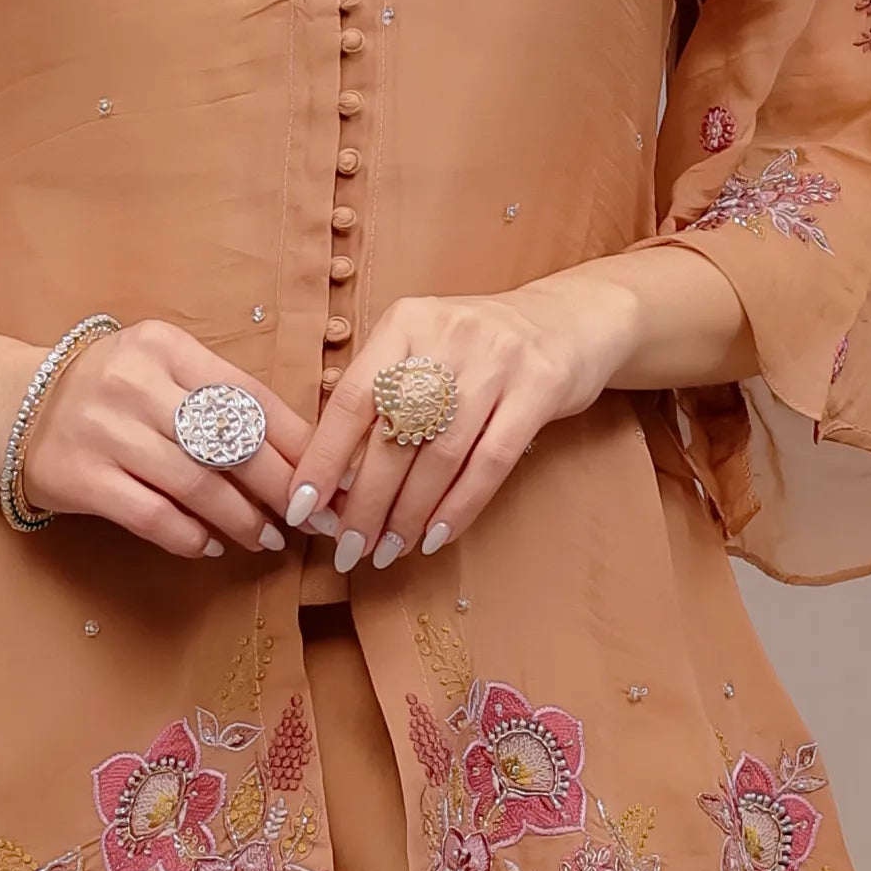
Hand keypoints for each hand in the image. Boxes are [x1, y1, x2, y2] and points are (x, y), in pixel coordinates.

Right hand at [16, 316, 310, 562]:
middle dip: (283, 488)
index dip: (299, 446)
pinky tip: (211, 545)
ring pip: (199, 485)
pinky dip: (192, 537)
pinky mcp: (81, 477)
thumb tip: (301, 453)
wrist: (8, 403)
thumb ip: (218, 398)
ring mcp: (105, 431)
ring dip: (243, 519)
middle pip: (233, 444)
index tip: (329, 480)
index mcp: (166, 348)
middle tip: (311, 519)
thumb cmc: (105, 391)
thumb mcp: (160, 370)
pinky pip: (154, 516)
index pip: (252, 398)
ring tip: (266, 538)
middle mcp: (136, 383)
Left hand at [291, 256, 744, 570]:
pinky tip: (437, 537)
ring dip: (409, 514)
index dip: (323, 459)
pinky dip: (460, 506)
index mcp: (406, 323)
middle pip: (394, 435)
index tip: (301, 508)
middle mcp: (448, 334)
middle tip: (348, 548)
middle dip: (365, 502)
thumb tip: (332, 480)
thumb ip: (383, 399)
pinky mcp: (540, 387)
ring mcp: (497, 360)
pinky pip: (490, 462)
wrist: (569, 320)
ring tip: (389, 550)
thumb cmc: (479, 351)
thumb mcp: (425, 351)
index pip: (352, 400)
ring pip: (439, 455)